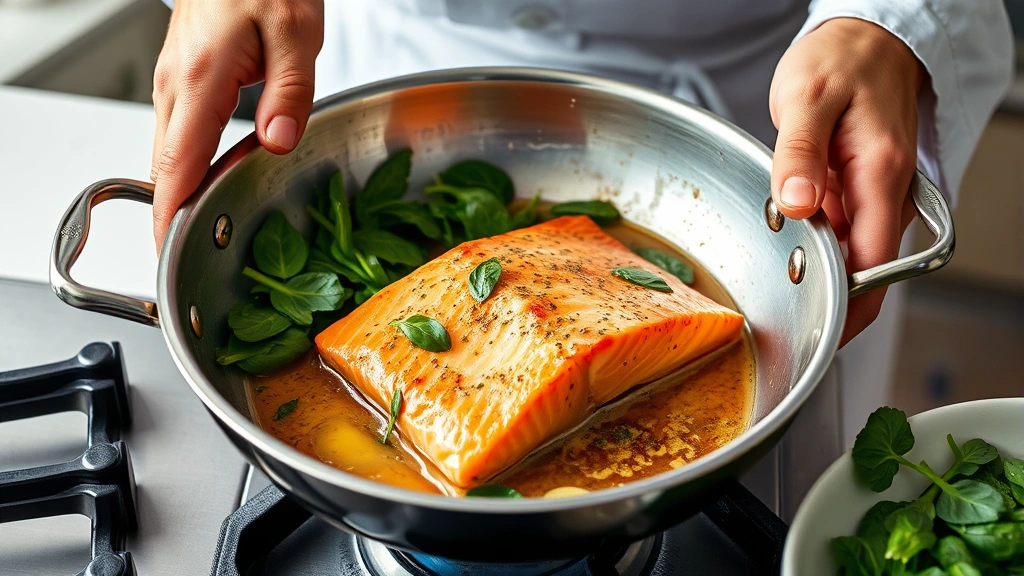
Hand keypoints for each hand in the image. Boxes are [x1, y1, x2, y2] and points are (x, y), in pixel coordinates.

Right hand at [150, 0, 323, 249]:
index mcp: (201, 78)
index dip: (171, 214)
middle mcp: (177, 82)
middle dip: (170, 214)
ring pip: (168, 149)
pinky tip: (208, 179)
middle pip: (165, 165)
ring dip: (179, 190)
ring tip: (196, 231)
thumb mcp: (296, 31)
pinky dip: (186, 162)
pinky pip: (178, 130)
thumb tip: (278, 143)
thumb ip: (289, 93)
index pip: (176, 164)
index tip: (170, 255)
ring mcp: (175, 78)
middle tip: (183, 260)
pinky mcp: (184, 74)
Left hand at [769, 18, 923, 345]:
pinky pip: (838, 230)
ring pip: (848, 253)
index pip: (874, 266)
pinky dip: (811, 240)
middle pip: (863, 270)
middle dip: (824, 298)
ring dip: (812, 267)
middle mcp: (884, 191)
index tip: (817, 337)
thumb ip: (799, 155)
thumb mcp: (806, 99)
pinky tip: (780, 232)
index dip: (848, 310)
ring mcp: (873, 193)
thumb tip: (795, 205)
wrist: (865, 37)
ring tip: (768, 268)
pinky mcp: (858, 188)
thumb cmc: (842, 59)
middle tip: (777, 315)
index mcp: (880, 176)